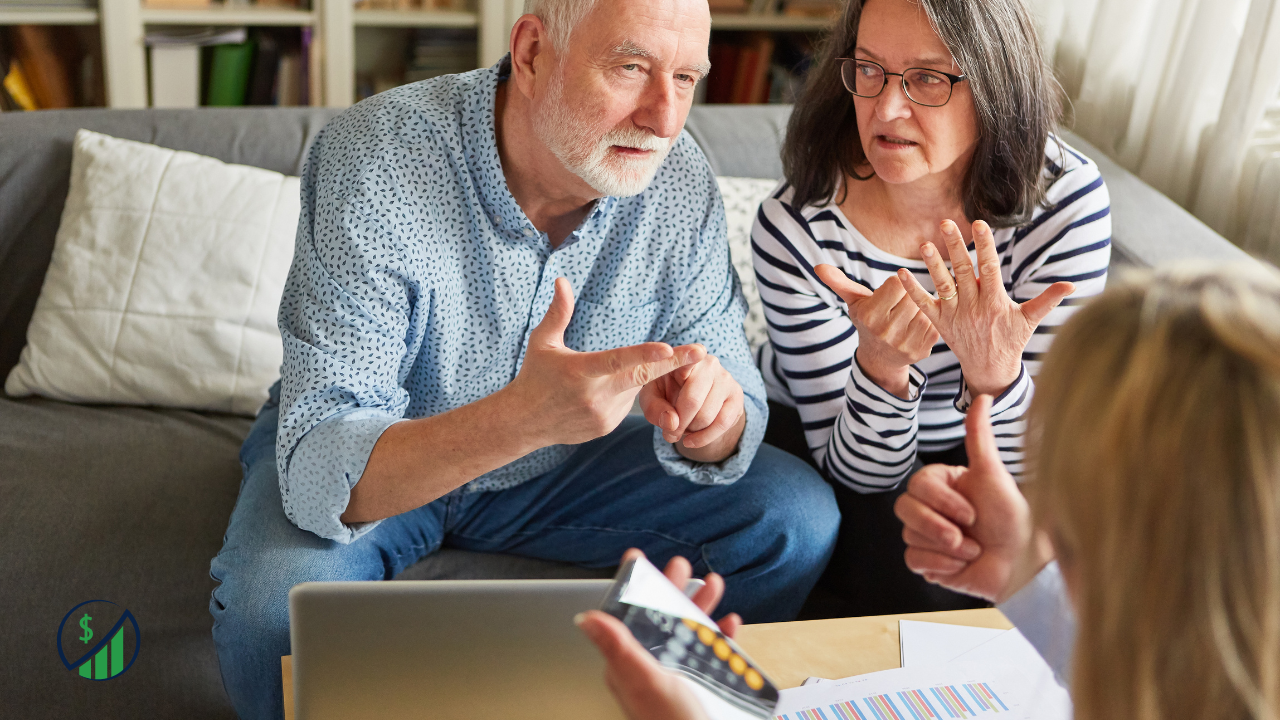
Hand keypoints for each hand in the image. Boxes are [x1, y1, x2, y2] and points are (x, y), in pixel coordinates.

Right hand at [507, 278, 704, 446]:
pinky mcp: (607, 426)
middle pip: (642, 377)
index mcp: (580, 371)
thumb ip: (558, 312)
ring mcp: (603, 414)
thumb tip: (562, 280)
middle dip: (674, 363)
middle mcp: (595, 395)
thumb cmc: (534, 376)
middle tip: (701, 351)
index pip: (617, 360)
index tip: (668, 348)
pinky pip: (626, 404)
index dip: (644, 355)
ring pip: (634, 388)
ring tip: (596, 377)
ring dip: (631, 376)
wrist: (524, 422)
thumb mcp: (542, 342)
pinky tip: (597, 393)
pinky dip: (621, 392)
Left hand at [574, 549, 740, 719]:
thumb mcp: (645, 681)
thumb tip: (586, 618)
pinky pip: (710, 655)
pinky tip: (730, 625)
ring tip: (714, 585)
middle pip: (661, 619)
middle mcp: (652, 669)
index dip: (635, 586)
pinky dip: (721, 637)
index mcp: (631, 665)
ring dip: (701, 608)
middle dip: (673, 590)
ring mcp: (676, 678)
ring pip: (688, 633)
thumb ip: (618, 647)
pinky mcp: (700, 688)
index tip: (638, 560)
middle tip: (682, 567)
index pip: (629, 616)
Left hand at [639, 353, 746, 460]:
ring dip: (690, 431)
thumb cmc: (666, 393)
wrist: (691, 399)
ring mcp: (726, 379)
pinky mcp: (737, 396)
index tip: (681, 376)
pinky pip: (723, 423)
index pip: (685, 361)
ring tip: (681, 431)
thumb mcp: (652, 398)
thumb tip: (672, 423)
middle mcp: (709, 363)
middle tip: (669, 434)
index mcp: (685, 356)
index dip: (683, 370)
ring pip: (707, 415)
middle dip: (678, 424)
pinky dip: (705, 437)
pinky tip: (691, 441)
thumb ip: (654, 408)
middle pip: (693, 400)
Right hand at [814, 264, 938, 398]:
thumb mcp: (854, 302)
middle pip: (912, 295)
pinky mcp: (922, 350)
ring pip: (924, 308)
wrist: (879, 357)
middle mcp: (886, 332)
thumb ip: (839, 283)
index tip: (889, 293)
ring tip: (907, 315)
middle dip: (908, 296)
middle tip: (899, 306)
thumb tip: (819, 267)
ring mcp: (905, 343)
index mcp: (870, 316)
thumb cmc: (867, 321)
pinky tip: (916, 325)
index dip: (895, 284)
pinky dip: (928, 320)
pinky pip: (934, 322)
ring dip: (919, 308)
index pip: (897, 283)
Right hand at [893, 395, 1048, 601]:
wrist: (1022, 563)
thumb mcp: (993, 474)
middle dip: (938, 526)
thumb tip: (984, 396)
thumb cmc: (1011, 517)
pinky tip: (961, 565)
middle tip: (968, 535)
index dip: (942, 502)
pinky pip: (913, 561)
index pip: (917, 485)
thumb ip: (979, 436)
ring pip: (909, 536)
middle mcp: (931, 508)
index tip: (972, 513)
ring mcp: (926, 536)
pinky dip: (940, 566)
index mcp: (942, 485)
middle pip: (904, 509)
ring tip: (972, 550)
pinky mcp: (927, 563)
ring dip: (947, 548)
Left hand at [897, 220, 1073, 395]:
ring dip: (932, 265)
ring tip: (923, 244)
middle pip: (963, 272)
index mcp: (995, 302)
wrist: (989, 369)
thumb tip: (1072, 285)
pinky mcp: (940, 323)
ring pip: (942, 286)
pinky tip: (900, 273)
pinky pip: (923, 305)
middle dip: (955, 247)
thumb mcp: (1030, 320)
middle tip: (945, 223)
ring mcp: (955, 315)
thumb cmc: (1012, 340)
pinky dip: (911, 290)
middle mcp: (973, 307)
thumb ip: (1048, 300)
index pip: (990, 269)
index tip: (980, 224)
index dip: (986, 246)